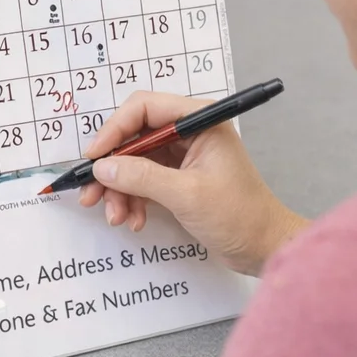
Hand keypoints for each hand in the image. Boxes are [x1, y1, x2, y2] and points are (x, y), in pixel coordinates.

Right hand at [78, 91, 305, 275]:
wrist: (264, 248)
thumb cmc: (240, 216)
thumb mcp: (187, 195)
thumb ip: (142, 178)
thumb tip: (103, 168)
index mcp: (200, 120)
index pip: (144, 108)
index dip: (114, 129)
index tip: (94, 157)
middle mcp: (190, 132)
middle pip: (135, 136)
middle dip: (113, 166)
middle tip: (91, 193)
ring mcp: (184, 156)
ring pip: (135, 162)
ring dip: (120, 189)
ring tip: (115, 216)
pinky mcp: (179, 179)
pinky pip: (144, 181)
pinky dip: (133, 198)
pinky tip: (133, 219)